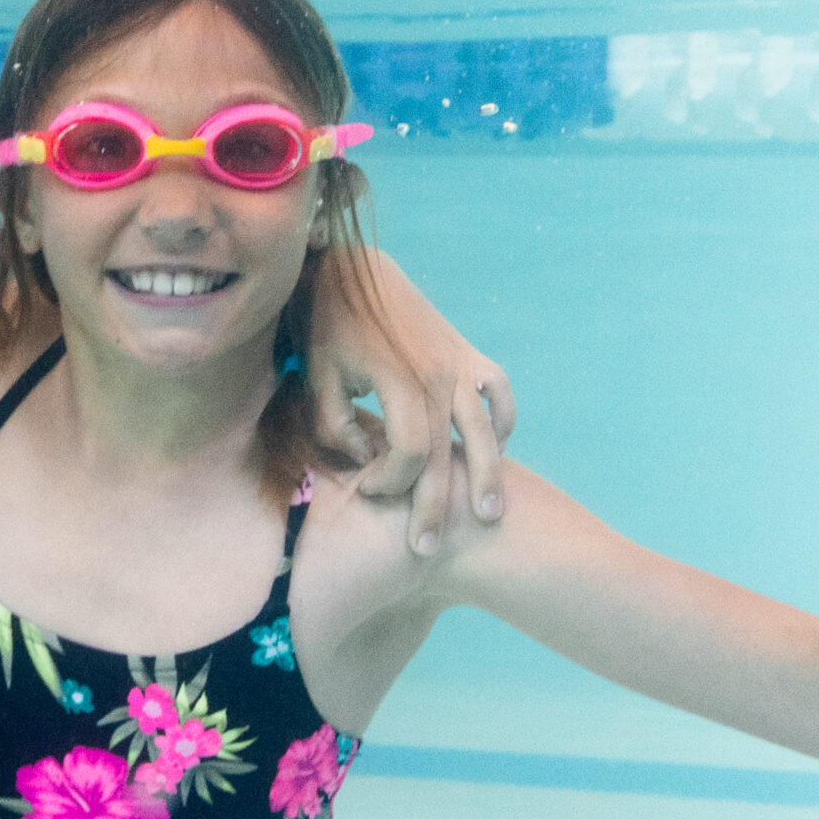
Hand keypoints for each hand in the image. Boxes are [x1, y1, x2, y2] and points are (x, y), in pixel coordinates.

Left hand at [308, 249, 517, 553]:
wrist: (354, 269)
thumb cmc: (328, 326)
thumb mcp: (317, 377)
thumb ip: (334, 426)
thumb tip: (363, 461)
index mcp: (399, 381)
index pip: (409, 452)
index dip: (388, 482)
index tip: (367, 493)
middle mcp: (438, 375)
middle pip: (447, 455)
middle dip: (435, 506)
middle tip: (423, 548)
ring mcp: (460, 363)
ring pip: (485, 430)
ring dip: (487, 475)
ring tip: (487, 515)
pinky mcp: (468, 353)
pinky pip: (498, 393)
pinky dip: (501, 422)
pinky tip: (495, 450)